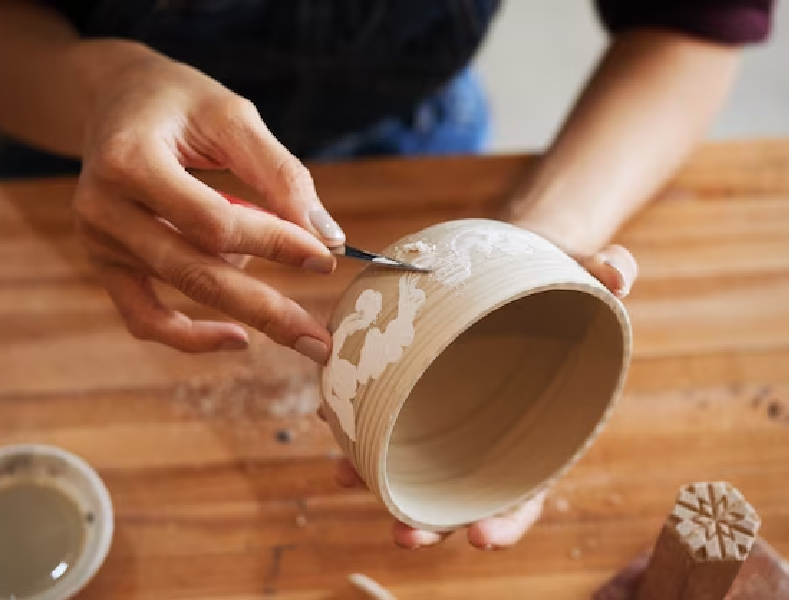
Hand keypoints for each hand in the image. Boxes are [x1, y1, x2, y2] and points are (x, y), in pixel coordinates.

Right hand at [72, 43, 343, 361]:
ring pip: (180, 293)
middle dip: (266, 309)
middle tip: (320, 341)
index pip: (213, 222)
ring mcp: (99, 241)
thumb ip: (281, 174)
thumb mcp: (233, 117)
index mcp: (131, 161)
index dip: (275, 243)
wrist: (115, 99)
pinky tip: (237, 336)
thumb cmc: (180, 102)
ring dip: (244, 309)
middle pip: (195, 273)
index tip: (327, 259)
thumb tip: (329, 239)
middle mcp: (105, 207)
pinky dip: (188, 336)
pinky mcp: (105, 264)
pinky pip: (143, 318)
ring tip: (294, 316)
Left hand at [324, 226, 636, 549]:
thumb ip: (608, 274)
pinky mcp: (418, 385)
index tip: (482, 538)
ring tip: (346, 475)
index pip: (527, 489)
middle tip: (403, 534)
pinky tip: (332, 416)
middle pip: (460, 493)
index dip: (508, 520)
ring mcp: (450, 413)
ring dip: (377, 477)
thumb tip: (621, 277)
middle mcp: (489, 432)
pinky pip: (387, 412)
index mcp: (538, 427)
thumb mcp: (583, 274)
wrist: (512, 263)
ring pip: (413, 461)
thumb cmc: (553, 281)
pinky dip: (360, 421)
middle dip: (430, 521)